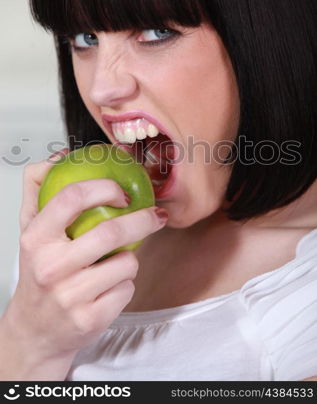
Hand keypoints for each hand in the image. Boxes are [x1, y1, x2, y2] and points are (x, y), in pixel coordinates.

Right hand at [2, 149, 166, 374]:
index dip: (104, 188)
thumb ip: (38, 188)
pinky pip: (127, 289)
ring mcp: (70, 296)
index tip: (123, 192)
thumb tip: (60, 155)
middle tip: (156, 215)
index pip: (72, 198)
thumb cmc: (39, 272)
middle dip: (143, 220)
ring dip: (129, 259)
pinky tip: (107, 288)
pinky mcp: (89, 319)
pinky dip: (125, 284)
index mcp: (35, 239)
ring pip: (126, 263)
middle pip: (111, 232)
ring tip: (113, 264)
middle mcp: (50, 267)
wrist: (35, 331)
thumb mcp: (29, 229)